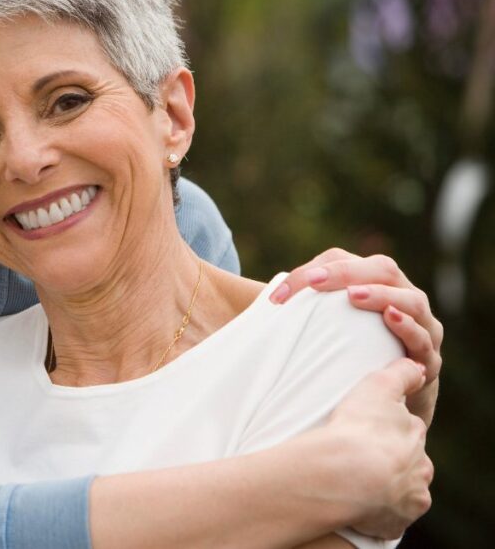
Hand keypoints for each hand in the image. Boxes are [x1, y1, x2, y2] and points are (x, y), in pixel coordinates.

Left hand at [270, 248, 442, 424]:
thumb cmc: (344, 362)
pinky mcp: (428, 358)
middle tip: (314, 281)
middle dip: (345, 272)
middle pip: (380, 268)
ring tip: (353, 296)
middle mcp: (399, 297)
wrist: (385, 407)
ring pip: (409, 297)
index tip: (275, 298)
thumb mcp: (316, 337)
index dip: (309, 273)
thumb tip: (240, 320)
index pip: (340, 261)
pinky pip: (423, 337)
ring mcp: (420, 325)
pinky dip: (408, 325)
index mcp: (369, 283)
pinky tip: (390, 320)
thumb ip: (292, 321)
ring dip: (380, 294)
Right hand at [324, 358, 432, 538]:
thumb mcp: (378, 386)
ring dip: (385, 485)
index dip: (386, 429)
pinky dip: (379, 511)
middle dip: (389, 458)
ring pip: (400, 488)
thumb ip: (401, 373)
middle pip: (406, 461)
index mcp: (414, 435)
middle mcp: (419, 466)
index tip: (367, 430)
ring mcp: (409, 495)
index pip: (406, 430)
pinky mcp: (397, 520)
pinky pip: (390, 516)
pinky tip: (359, 503)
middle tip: (358, 455)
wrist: (348, 473)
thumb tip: (420, 366)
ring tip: (355, 480)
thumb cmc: (358, 427)